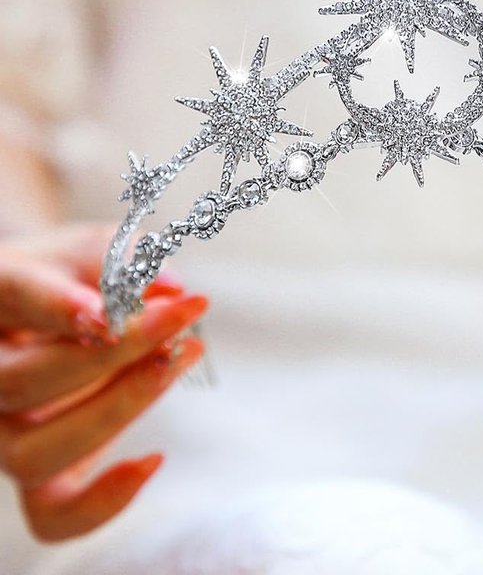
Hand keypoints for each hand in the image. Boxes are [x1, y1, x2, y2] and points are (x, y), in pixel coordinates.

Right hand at [0, 224, 207, 541]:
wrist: (49, 300)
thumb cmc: (75, 271)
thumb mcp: (97, 248)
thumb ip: (127, 261)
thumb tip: (172, 287)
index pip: (13, 297)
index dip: (56, 308)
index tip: (108, 313)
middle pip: (28, 382)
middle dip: (118, 351)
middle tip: (184, 312)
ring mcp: (5, 427)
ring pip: (34, 453)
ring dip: (120, 409)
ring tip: (183, 354)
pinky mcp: (35, 466)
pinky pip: (51, 514)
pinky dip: (101, 503)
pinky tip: (154, 459)